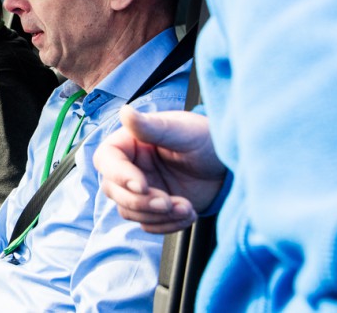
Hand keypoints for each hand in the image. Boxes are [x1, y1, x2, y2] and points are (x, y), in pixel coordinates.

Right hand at [94, 106, 226, 233]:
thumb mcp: (182, 131)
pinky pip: (148, 224)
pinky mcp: (154, 208)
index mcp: (130, 142)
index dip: (119, 175)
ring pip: (128, 210)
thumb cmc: (207, 139)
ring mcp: (142, 189)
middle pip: (113, 190)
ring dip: (157, 215)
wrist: (230, 166)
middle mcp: (131, 166)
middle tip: (169, 202)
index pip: (107, 160)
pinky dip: (167, 225)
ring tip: (187, 207)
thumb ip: (151, 126)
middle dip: (141, 202)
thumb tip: (125, 111)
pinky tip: (188, 213)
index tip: (144, 186)